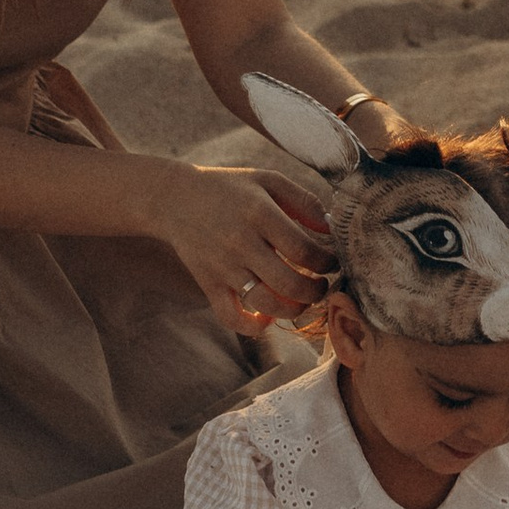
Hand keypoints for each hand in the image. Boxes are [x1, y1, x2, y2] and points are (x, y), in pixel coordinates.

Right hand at [162, 166, 333, 335]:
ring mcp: (223, 267)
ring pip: (266, 304)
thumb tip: (332, 228)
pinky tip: (267, 318)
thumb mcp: (268, 181)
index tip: (333, 262)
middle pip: (290, 283)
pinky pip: (231, 317)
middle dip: (317, 291)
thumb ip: (304, 201)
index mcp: (259, 214)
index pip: (304, 250)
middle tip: (323, 286)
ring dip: (294, 309)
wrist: (175, 199)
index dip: (327, 262)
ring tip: (303, 300)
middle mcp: (241, 243)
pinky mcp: (209, 284)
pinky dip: (252, 327)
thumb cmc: (230, 189)